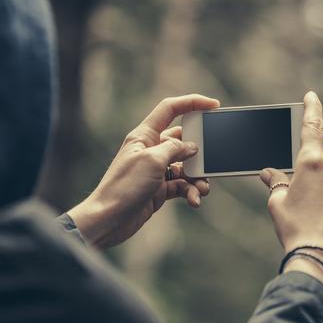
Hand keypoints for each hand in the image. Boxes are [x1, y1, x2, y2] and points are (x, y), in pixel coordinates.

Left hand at [68, 94, 219, 247]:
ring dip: (198, 177)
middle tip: (212, 160)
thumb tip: (192, 147)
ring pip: (186, 166)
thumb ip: (175, 149)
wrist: (109, 219)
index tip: (213, 105)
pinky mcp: (160, 188)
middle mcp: (151, 149)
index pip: (170, 109)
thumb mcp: (153, 161)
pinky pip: (183, 185)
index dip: (192, 103)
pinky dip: (191, 191)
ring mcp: (156, 170)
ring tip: (203, 188)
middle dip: (200, 151)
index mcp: (144, 135)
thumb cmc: (124, 186)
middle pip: (183, 140)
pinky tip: (194, 200)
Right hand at [260, 91, 322, 294]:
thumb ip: (275, 181)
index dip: (312, 109)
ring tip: (316, 174)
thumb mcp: (277, 201)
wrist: (318, 251)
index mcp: (310, 162)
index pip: (313, 127)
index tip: (312, 96)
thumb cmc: (294, 225)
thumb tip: (268, 173)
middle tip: (308, 155)